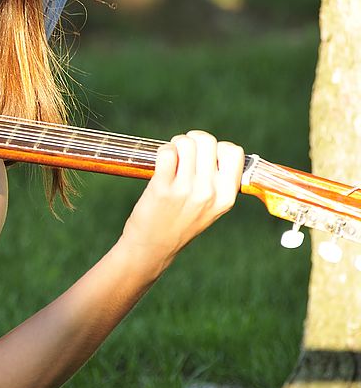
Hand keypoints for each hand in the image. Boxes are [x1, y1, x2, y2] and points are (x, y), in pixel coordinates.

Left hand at [120, 130, 244, 267]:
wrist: (152, 248)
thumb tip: (212, 147)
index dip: (216, 147)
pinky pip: (166, 152)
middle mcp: (209, 192)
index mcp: (227, 196)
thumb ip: (216, 181)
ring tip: (170, 158)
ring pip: (185, 143)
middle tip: (182, 153)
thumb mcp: (210, 207)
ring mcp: (186, 190)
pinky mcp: (162, 189)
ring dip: (175, 145)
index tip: (203, 157)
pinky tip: (159, 164)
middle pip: (207, 141)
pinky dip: (161, 151)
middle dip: (192, 140)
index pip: (234, 152)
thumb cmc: (180, 222)